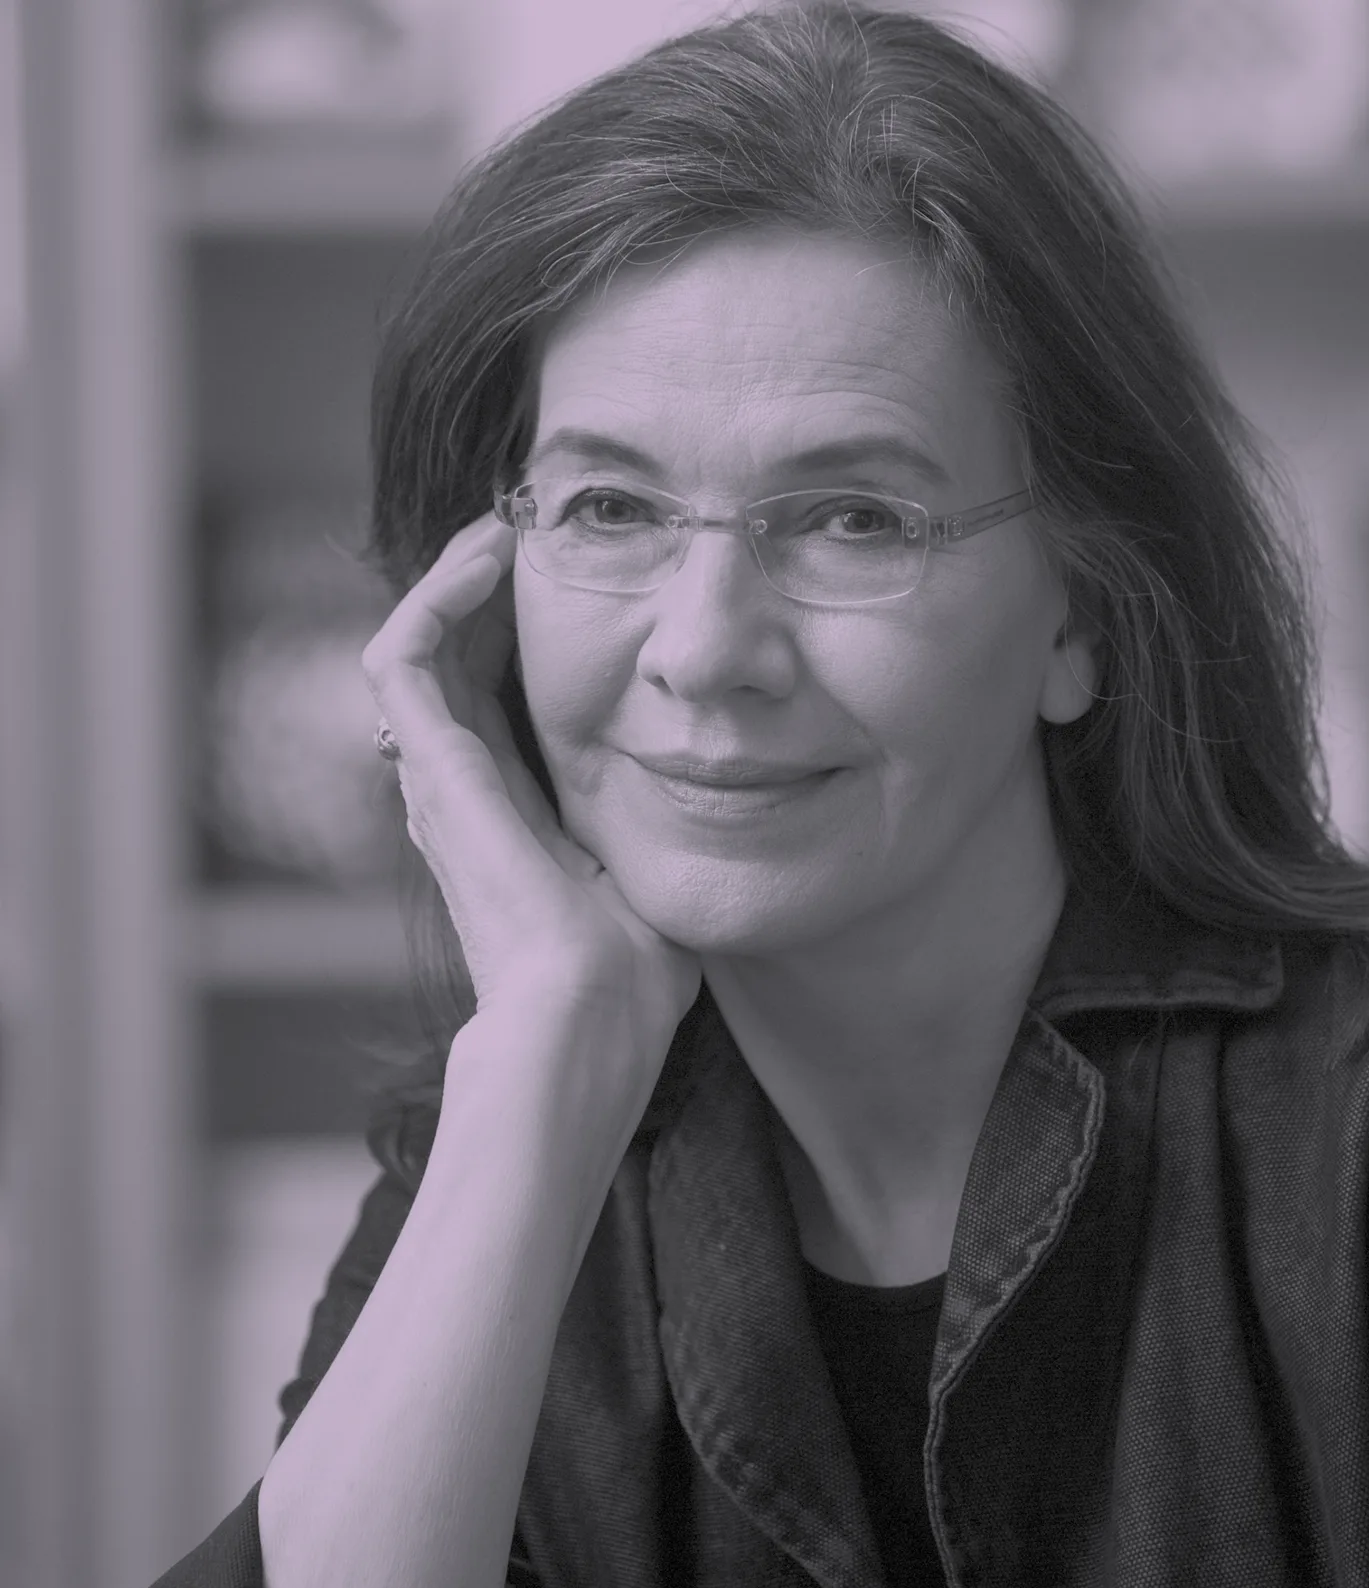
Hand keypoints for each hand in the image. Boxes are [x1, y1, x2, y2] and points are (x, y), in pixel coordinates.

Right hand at [361, 512, 702, 1065]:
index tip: (573, 577)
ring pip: (415, 646)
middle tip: (533, 534)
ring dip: (453, 579)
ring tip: (506, 529)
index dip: (521, 633)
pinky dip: (434, 596)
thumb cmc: (629, 977)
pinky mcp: (433, 770)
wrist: (588, 1022)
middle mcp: (463, 789)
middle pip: (453, 662)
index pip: (496, 697)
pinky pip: (402, 656)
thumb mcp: (649, 873)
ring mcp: (439, 779)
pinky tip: (489, 557)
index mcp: (511, 811)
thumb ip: (651, 827)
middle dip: (486, 593)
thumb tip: (711, 792)